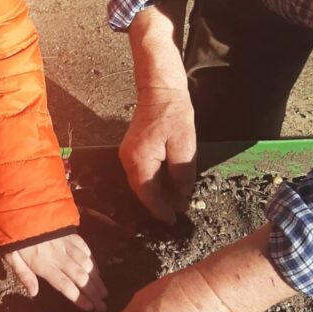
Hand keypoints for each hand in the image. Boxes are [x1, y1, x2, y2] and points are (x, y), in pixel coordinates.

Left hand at [5, 234, 106, 311]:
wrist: (23, 204)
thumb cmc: (13, 232)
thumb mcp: (10, 254)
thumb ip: (23, 273)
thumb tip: (33, 293)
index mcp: (43, 263)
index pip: (64, 284)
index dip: (78, 297)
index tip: (90, 308)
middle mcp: (59, 255)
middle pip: (80, 277)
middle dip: (93, 293)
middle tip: (103, 306)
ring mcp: (67, 243)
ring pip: (86, 264)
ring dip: (97, 279)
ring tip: (104, 292)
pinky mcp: (70, 234)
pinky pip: (86, 249)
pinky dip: (93, 261)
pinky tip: (97, 270)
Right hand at [119, 90, 196, 223]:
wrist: (160, 92)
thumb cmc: (173, 113)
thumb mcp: (185, 144)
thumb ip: (182, 173)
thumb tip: (181, 196)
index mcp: (139, 158)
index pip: (148, 194)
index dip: (161, 210)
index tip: (173, 220)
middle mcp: (128, 159)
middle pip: (142, 191)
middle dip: (159, 204)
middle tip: (177, 212)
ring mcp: (127, 155)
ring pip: (141, 184)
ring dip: (157, 194)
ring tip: (175, 201)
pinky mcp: (131, 151)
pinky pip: (141, 174)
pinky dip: (153, 183)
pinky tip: (167, 185)